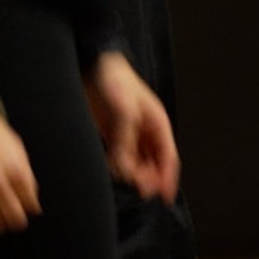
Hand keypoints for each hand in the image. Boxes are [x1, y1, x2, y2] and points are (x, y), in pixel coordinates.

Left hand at [85, 51, 180, 202]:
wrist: (90, 62)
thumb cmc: (114, 79)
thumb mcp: (125, 109)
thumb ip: (125, 138)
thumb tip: (125, 167)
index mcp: (157, 123)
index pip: (168, 157)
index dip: (168, 178)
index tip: (165, 196)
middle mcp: (145, 129)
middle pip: (153, 161)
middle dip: (150, 177)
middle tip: (141, 190)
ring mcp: (128, 130)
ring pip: (136, 159)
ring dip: (134, 172)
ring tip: (127, 181)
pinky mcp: (110, 130)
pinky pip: (118, 153)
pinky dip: (118, 163)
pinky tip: (113, 169)